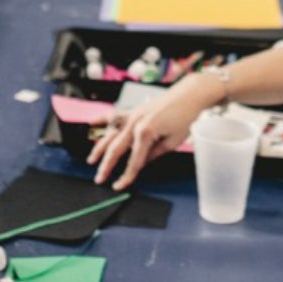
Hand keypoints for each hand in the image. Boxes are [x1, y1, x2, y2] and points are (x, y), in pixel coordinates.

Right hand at [87, 74, 218, 189]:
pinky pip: (114, 115)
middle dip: (106, 166)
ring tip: (91, 160)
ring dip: (99, 148)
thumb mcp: (173, 142)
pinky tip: (91, 123)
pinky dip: (102, 119)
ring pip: (110, 134)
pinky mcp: (134, 110)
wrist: (191, 94)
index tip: (118, 186)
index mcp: (145, 133)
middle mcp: (135, 123)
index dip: (126, 176)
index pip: (133, 161)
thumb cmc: (186, 116)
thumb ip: (154, 154)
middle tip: (99, 179)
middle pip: (116, 149)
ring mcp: (133, 115)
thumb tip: (141, 163)